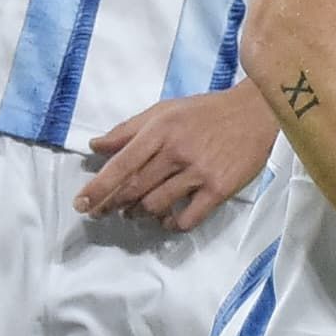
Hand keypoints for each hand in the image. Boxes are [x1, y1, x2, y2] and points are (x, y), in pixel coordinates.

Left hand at [76, 83, 276, 228]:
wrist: (255, 112)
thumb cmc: (205, 112)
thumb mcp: (164, 110)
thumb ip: (128, 129)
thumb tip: (95, 145)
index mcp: (160, 130)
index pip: (121, 163)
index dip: (98, 187)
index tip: (81, 205)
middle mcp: (177, 151)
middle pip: (135, 188)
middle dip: (112, 205)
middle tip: (101, 214)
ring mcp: (199, 172)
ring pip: (157, 205)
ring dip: (140, 214)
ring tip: (135, 213)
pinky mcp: (220, 189)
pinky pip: (188, 218)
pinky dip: (172, 225)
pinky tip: (166, 222)